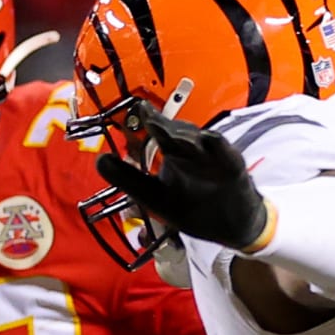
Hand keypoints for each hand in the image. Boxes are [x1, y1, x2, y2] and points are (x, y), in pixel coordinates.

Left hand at [94, 102, 269, 250]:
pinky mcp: (234, 171)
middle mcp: (193, 153)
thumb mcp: (154, 196)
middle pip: (178, 134)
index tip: (137, 108)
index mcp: (174, 155)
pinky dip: (219, 148)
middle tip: (147, 115)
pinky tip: (209, 139)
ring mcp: (215, 160)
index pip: (159, 133)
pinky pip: (228, 156)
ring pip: (199, 143)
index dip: (149, 120)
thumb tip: (100, 160)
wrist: (231, 226)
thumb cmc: (192, 207)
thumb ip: (128, 178)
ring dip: (184, 135)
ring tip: (167, 129)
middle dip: (163, 125)